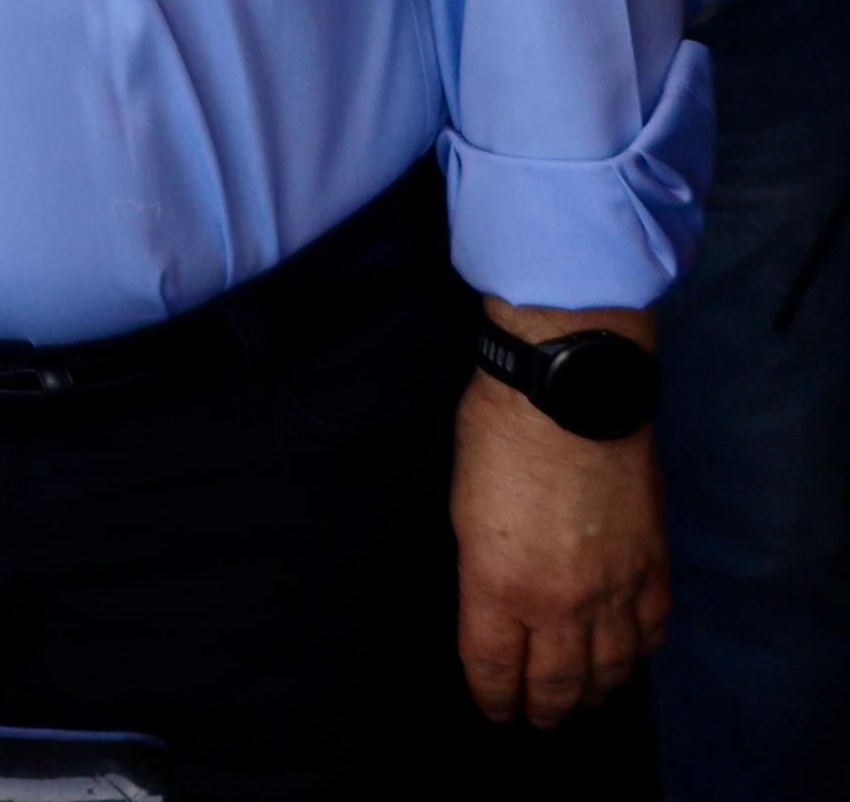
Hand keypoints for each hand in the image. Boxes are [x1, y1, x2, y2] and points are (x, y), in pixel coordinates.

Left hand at [453, 364, 670, 724]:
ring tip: (583, 700)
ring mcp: (614, 588)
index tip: (493, 708)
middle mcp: (560, 602)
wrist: (571, 396)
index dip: (493, 695)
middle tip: (538, 719)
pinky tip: (630, 656)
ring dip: (595, 691)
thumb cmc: (499, 436)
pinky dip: (640, 651)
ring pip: (610, 667)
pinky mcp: (653, 567)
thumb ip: (481, 568)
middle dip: (544, 707)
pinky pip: (651, 630)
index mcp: (498, 585)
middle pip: (556, 680)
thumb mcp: (462, 509)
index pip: (494, 664)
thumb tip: (496, 600)